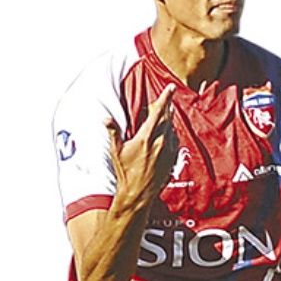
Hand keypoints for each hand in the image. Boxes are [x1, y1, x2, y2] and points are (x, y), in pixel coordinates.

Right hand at [105, 83, 178, 210]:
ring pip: (172, 129)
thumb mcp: (116, 151)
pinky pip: (175, 141)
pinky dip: (171, 135)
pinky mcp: (172, 160)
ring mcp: (168, 151)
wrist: (138, 193)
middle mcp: (160, 142)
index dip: (166, 98)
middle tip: (164, 101)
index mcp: (146, 137)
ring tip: (162, 119)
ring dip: (168, 121)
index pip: (158, 112)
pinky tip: (165, 136)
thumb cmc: (125, 172)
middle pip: (168, 118)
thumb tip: (105, 119)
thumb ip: (113, 132)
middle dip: (166, 108)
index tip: (171, 87)